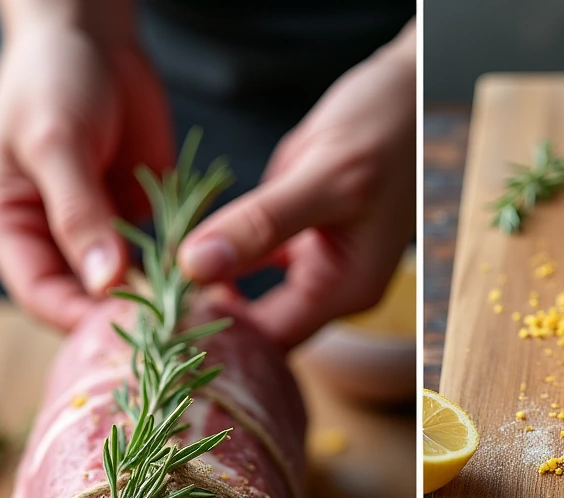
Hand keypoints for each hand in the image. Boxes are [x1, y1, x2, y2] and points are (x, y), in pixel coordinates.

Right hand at [0, 0, 172, 328]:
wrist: (93, 36)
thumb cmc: (53, 79)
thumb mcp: (57, 143)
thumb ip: (79, 213)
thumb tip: (105, 282)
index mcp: (10, 227)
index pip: (40, 298)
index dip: (80, 320)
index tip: (129, 327)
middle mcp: (52, 241)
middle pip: (83, 305)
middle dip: (124, 318)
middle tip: (173, 329)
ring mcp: (97, 236)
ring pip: (125, 291)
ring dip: (158, 302)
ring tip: (197, 314)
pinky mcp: (136, 224)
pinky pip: (157, 264)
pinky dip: (179, 276)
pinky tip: (209, 286)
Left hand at [178, 21, 415, 349]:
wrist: (414, 87)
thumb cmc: (385, 129)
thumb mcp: (321, 178)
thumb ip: (261, 225)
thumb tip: (195, 268)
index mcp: (344, 290)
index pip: (272, 343)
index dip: (219, 341)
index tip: (163, 324)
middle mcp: (332, 288)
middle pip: (264, 329)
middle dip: (210, 321)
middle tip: (149, 305)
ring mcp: (318, 264)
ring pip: (257, 299)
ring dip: (213, 291)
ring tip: (158, 281)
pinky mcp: (304, 238)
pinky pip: (257, 261)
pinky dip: (226, 257)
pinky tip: (191, 247)